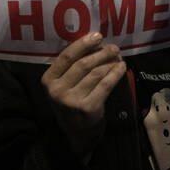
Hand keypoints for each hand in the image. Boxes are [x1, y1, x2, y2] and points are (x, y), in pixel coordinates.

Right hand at [41, 32, 125, 161]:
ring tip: (118, 57)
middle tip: (113, 47)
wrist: (76, 134)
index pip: (65, 57)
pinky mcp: (88, 108)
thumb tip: (93, 45)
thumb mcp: (62, 86)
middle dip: (100, 53)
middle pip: (82, 65)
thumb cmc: (70, 104)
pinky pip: (104, 86)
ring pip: (95, 74)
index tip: (96, 36)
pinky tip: (121, 68)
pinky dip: (115, 75)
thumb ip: (69, 70)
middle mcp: (57, 90)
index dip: (82, 44)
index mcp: (48, 80)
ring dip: (109, 63)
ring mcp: (72, 100)